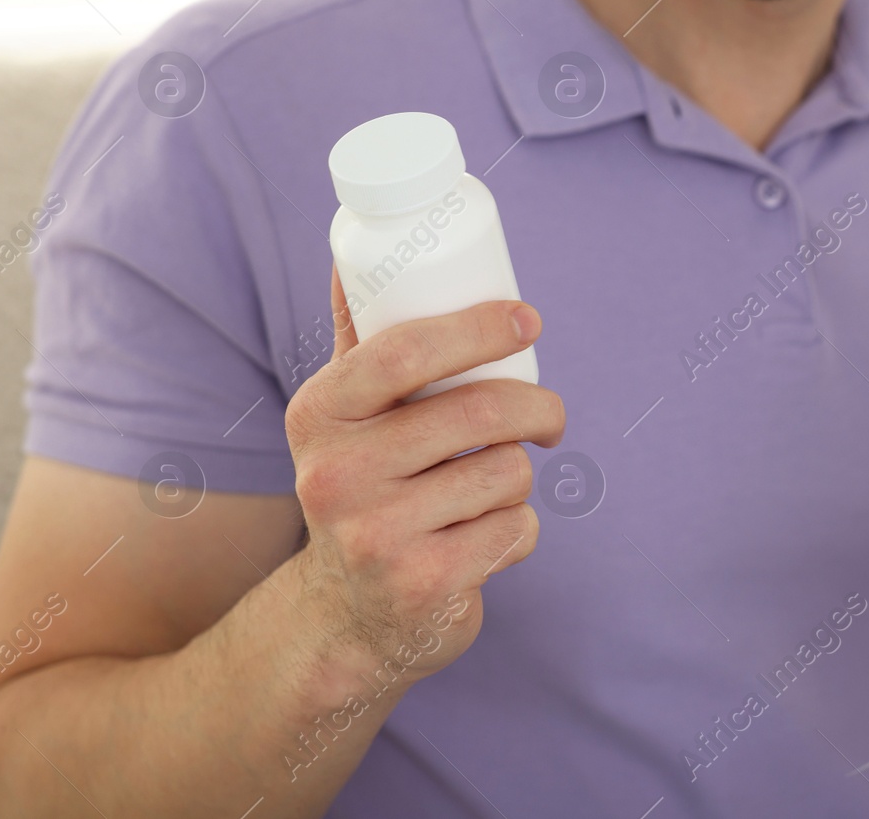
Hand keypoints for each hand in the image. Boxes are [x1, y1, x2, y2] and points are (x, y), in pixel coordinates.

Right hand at [282, 267, 563, 676]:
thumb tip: (349, 252)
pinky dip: (520, 530)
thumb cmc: (362, 488)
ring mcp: (377, 535)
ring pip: (509, 470)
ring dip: (519, 476)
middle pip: (482, 411)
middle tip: (548, 417)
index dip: (479, 327)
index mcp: (319, 415)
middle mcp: (336, 474)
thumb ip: (358, 340)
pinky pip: (518, 530)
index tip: (528, 321)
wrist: (344, 616)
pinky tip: (484, 539)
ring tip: (487, 489)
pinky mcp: (424, 585)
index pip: (407, 349)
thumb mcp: (343, 417)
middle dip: (539, 407)